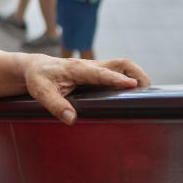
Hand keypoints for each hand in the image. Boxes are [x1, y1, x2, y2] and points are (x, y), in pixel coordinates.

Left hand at [23, 55, 149, 124]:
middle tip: (147, 92)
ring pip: (123, 66)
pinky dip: (129, 80)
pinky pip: (118, 73)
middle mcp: (90, 66)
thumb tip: (72, 119)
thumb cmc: (38, 78)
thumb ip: (55, 105)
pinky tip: (133, 97)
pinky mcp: (98, 73)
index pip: (101, 73)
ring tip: (145, 96)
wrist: (35, 67)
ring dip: (137, 77)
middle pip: (121, 63)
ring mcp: (96, 68)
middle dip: (137, 74)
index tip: (132, 85)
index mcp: (77, 69)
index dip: (116, 79)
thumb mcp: (40, 92)